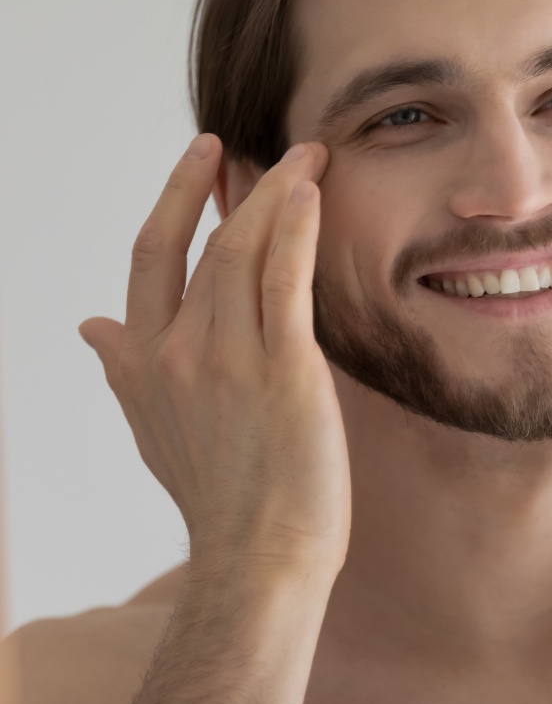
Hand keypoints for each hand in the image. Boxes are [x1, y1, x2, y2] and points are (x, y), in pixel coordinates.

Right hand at [78, 136, 350, 577]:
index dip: (175, 198)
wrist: (258, 556)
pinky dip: (296, 231)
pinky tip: (310, 193)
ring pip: (244, 253)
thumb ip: (122, 370)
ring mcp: (230, 360)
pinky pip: (284, 283)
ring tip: (307, 158)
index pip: (151, 258)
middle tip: (268, 147)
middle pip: (206, 244)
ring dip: (276, 195)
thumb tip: (88, 325)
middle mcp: (179, 352)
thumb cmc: (216, 494)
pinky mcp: (285, 371)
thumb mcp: (150, 429)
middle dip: (237, 185)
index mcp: (145, 362)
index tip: (203, 158)